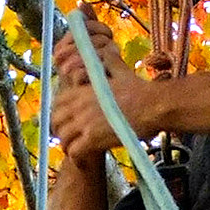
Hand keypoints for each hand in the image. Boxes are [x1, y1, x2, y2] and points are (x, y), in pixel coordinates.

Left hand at [51, 10, 159, 158]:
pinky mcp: (93, 139)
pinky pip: (74, 152)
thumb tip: (108, 50)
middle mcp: (79, 106)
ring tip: (76, 150)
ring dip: (68, 145)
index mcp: (82, 90)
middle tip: (69, 138)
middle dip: (60, 131)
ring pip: (63, 138)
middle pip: (56, 121)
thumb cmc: (141, 90)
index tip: (66, 121)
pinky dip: (77, 158)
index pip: (57, 103)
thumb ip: (109, 61)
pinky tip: (84, 159)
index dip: (59, 114)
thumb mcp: (121, 70)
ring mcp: (84, 122)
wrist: (153, 105)